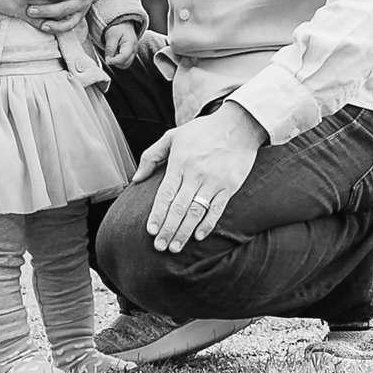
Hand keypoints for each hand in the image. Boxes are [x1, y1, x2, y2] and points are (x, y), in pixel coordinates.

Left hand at [99, 17, 143, 68]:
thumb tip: (108, 60)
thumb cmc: (118, 28)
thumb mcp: (112, 35)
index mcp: (131, 44)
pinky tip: (115, 54)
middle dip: (115, 61)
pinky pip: (124, 63)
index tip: (107, 60)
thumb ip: (110, 48)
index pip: (124, 57)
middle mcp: (134, 50)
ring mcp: (133, 53)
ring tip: (113, 52)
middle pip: (125, 63)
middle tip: (109, 53)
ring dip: (117, 62)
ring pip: (125, 65)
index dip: (114, 61)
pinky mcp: (130, 55)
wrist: (123, 24)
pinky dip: (118, 61)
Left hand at [132, 103, 266, 251]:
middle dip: (168, 229)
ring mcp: (214, 181)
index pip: (165, 194)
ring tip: (175, 247)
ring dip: (185, 232)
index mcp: (179, 162)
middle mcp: (195, 173)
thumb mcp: (172, 136)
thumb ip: (151, 156)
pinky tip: (199, 236)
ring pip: (196, 212)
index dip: (157, 214)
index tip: (150, 231)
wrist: (237, 125)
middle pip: (179, 207)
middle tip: (160, 247)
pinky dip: (208, 224)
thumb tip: (135, 178)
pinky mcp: (230, 186)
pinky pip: (217, 209)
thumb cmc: (202, 131)